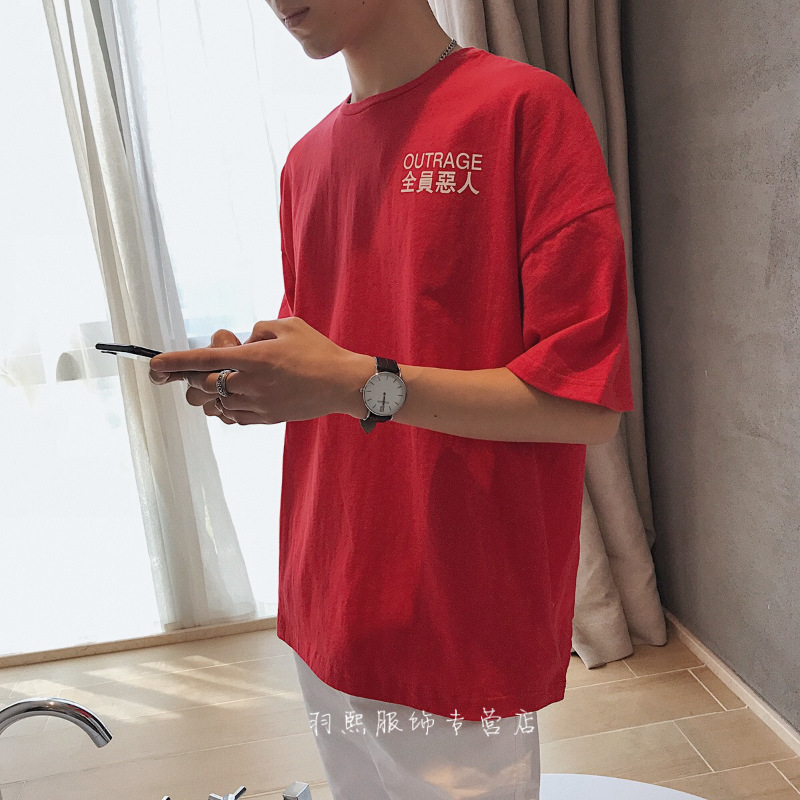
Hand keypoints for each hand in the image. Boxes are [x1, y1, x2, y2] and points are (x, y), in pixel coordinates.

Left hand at [148, 317, 369, 424]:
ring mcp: (256, 405)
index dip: (173, 363)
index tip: (153, 367)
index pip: (201, 361)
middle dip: (196, 374)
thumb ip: (256, 330)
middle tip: (218, 360)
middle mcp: (250, 384)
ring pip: (212, 404)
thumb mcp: (287, 325)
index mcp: (253, 358)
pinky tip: (238, 394)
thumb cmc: (318, 351)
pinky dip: (224, 406)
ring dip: (208, 391)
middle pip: (200, 386)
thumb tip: (240, 343)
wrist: (343, 384)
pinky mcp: (264, 419)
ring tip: (228, 378)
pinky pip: (230, 417)